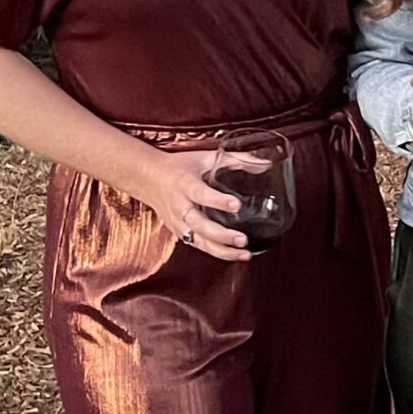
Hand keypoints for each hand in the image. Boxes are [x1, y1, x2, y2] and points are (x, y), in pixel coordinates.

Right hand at [137, 146, 250, 260]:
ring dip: (221, 250)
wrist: (148, 178)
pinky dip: (215, 252)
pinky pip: (197, 245)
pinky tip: (233, 255)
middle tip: (243, 239)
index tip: (237, 205)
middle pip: (199, 225)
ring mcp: (177, 222)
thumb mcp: (205, 158)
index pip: (201, 194)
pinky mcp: (178, 232)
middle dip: (222, 235)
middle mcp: (180, 206)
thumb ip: (234, 160)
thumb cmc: (178, 167)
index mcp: (185, 184)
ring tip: (244, 254)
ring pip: (198, 241)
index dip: (218, 201)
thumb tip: (265, 164)